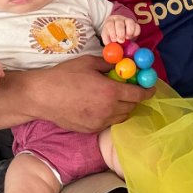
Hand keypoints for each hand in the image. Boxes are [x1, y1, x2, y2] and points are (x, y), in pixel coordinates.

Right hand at [29, 55, 151, 132]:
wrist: (42, 96)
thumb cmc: (63, 76)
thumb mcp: (88, 63)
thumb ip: (108, 64)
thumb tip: (121, 63)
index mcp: (110, 92)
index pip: (138, 94)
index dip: (147, 90)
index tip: (151, 87)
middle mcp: (108, 110)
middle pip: (131, 106)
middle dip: (135, 98)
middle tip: (131, 89)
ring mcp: (99, 122)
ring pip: (121, 117)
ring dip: (124, 107)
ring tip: (116, 97)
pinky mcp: (90, 129)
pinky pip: (108, 123)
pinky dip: (111, 115)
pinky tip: (102, 106)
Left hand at [101, 15, 141, 44]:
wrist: (118, 29)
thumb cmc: (111, 34)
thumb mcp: (107, 37)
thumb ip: (108, 41)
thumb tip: (110, 47)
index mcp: (110, 22)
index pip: (110, 25)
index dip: (112, 32)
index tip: (114, 40)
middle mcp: (118, 19)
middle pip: (119, 23)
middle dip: (121, 33)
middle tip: (121, 41)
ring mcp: (127, 20)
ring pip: (130, 22)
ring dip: (129, 31)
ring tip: (128, 38)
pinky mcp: (134, 23)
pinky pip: (137, 26)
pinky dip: (136, 32)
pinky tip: (132, 37)